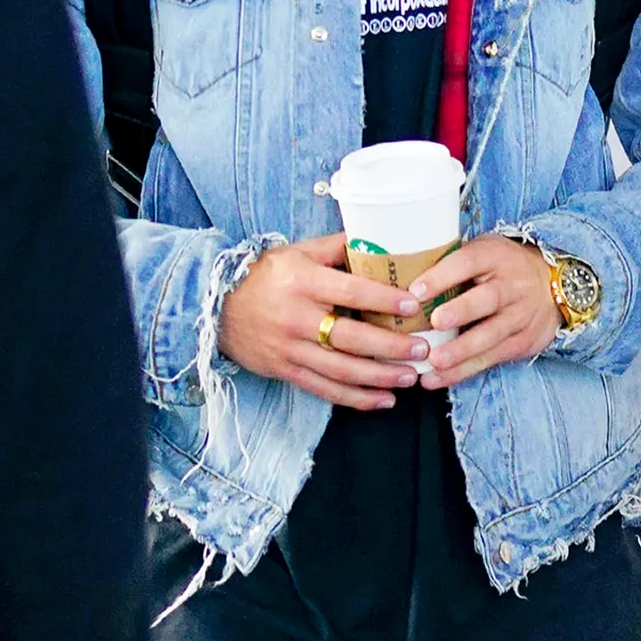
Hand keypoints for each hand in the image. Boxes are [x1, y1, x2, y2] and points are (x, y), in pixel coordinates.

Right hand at [218, 232, 430, 410]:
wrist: (216, 308)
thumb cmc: (264, 277)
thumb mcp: (296, 252)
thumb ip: (335, 248)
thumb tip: (378, 240)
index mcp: (303, 281)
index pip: (351, 291)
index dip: (384, 299)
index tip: (413, 305)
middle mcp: (297, 317)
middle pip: (350, 337)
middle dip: (391, 346)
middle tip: (424, 348)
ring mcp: (290, 348)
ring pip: (341, 369)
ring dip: (380, 377)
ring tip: (411, 377)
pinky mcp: (285, 370)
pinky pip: (324, 388)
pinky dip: (355, 398)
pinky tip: (383, 400)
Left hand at [408, 237, 559, 390]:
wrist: (553, 286)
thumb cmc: (501, 267)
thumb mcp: (483, 251)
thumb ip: (451, 261)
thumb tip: (395, 272)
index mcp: (494, 256)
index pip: (468, 262)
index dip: (442, 276)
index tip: (415, 291)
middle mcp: (512, 285)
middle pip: (487, 299)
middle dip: (461, 312)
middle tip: (435, 323)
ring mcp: (519, 316)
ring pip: (491, 335)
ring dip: (461, 351)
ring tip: (434, 362)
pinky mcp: (521, 342)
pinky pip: (490, 358)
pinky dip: (463, 371)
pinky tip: (437, 378)